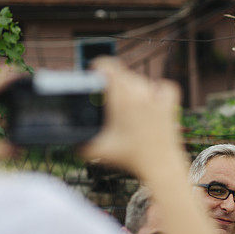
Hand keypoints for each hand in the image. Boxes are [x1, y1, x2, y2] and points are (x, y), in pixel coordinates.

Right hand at [82, 58, 181, 175]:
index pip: (106, 65)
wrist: (160, 167)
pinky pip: (163, 86)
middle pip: (121, 73)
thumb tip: (64, 136)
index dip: (97, 68)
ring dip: (133, 89)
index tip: (94, 78)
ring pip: (140, 80)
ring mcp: (157, 96)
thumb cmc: (129, 159)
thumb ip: (78, 142)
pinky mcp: (170, 103)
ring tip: (128, 109)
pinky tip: (151, 101)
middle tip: (109, 102)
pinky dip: (157, 90)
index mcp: (121, 98)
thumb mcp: (97, 150)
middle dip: (112, 83)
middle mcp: (140, 92)